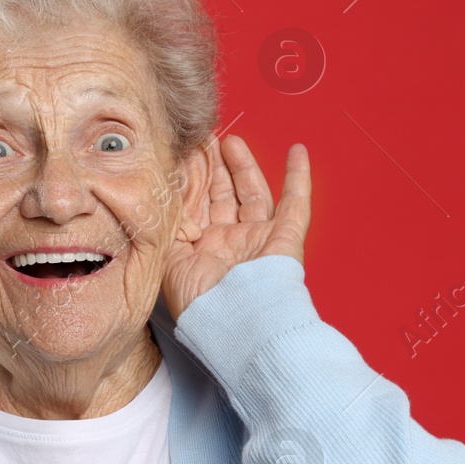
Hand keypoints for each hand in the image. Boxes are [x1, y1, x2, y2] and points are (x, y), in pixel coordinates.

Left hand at [161, 135, 310, 318]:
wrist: (235, 323)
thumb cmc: (200, 302)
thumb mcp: (168, 260)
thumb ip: (168, 226)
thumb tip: (166, 195)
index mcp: (202, 251)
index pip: (196, 207)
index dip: (191, 180)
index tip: (182, 153)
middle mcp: (229, 244)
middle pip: (223, 197)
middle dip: (214, 168)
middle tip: (204, 140)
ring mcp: (258, 241)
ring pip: (253, 194)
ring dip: (243, 166)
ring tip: (230, 141)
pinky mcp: (285, 240)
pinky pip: (296, 204)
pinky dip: (299, 177)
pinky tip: (297, 152)